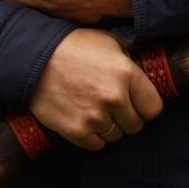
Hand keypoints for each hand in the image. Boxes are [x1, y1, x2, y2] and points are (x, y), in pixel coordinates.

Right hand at [30, 29, 162, 149]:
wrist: (34, 58)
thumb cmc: (75, 46)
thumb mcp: (110, 42)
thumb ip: (130, 58)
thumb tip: (143, 67)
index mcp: (127, 74)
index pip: (154, 108)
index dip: (147, 107)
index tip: (139, 104)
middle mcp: (114, 98)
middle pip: (136, 125)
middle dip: (129, 117)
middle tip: (116, 107)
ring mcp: (94, 117)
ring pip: (116, 136)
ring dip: (110, 126)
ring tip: (97, 110)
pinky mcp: (74, 130)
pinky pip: (96, 145)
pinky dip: (94, 136)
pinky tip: (86, 120)